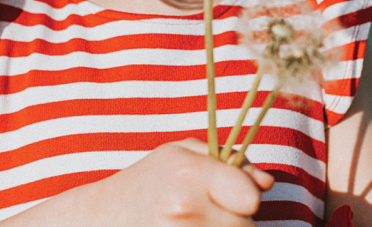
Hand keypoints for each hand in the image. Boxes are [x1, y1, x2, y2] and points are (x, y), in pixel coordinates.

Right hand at [104, 138, 274, 226]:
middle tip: (208, 207)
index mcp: (188, 175)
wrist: (104, 216)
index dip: (247, 194)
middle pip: (246, 226)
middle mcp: (183, 210)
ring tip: (197, 221)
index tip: (235, 192)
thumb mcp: (185, 153)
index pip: (250, 198)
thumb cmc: (152, 179)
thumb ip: (233, 162)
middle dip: (236, 217)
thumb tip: (267, 184)